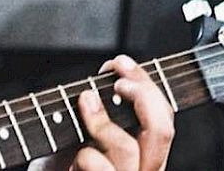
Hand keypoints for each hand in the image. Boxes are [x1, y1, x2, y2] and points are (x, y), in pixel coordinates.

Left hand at [28, 55, 174, 170]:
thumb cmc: (60, 157)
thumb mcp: (83, 124)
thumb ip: (103, 103)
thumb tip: (113, 69)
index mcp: (143, 151)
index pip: (163, 115)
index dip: (146, 85)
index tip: (121, 63)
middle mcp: (142, 168)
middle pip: (162, 130)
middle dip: (141, 96)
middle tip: (116, 82)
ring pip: (127, 148)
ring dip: (100, 122)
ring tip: (82, 109)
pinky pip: (98, 165)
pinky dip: (83, 153)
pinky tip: (72, 156)